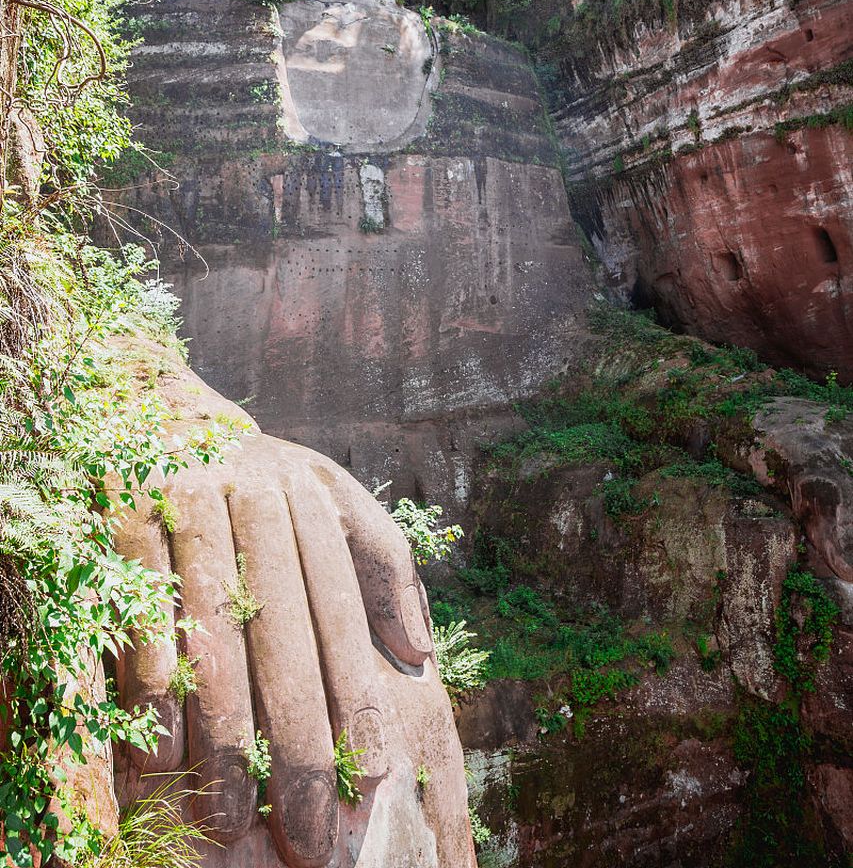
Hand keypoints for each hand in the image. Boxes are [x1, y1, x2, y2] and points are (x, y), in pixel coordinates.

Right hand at [112, 367, 474, 867]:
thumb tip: (418, 652)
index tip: (369, 788)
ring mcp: (184, 504)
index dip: (356, 708)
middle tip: (307, 836)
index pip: (341, 620)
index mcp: (310, 498)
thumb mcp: (335, 498)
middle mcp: (253, 498)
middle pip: (281, 645)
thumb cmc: (263, 477)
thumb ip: (384, 566)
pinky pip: (140, 621)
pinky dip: (151, 694)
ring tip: (236, 823)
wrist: (164, 413)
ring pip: (211, 644)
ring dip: (223, 742)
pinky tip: (167, 762)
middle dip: (295, 751)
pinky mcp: (124, 520)